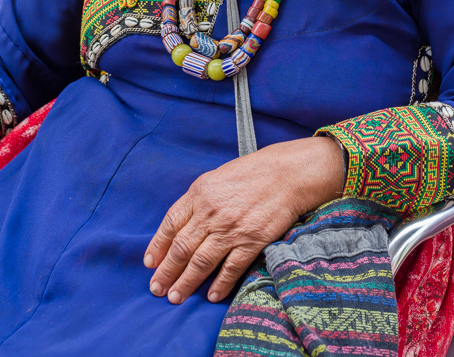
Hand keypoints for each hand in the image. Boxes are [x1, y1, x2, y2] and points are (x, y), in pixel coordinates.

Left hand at [143, 135, 344, 304]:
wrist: (287, 173)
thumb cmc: (252, 173)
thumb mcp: (217, 178)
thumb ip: (198, 200)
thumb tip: (180, 226)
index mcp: (199, 193)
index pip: (170, 224)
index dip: (157, 246)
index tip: (150, 263)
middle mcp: (211, 212)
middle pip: (181, 248)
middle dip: (166, 272)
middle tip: (157, 290)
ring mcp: (231, 228)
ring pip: (201, 262)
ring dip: (186, 283)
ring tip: (176, 297)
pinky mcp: (252, 240)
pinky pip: (231, 268)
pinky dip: (219, 284)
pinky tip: (211, 295)